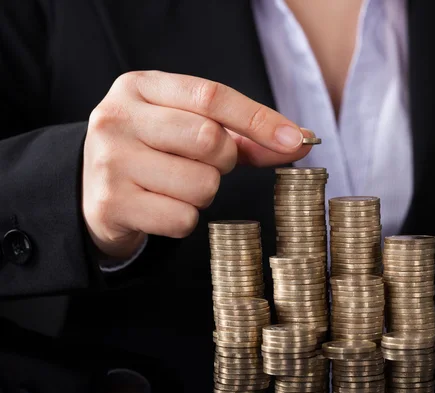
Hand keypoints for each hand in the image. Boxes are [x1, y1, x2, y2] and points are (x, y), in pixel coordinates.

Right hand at [82, 70, 311, 258]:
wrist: (90, 190)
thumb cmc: (152, 152)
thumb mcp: (186, 128)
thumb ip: (243, 134)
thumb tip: (300, 141)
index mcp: (140, 87)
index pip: (212, 96)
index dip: (259, 119)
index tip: (296, 139)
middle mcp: (118, 118)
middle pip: (210, 140)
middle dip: (224, 160)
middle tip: (206, 164)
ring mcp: (111, 161)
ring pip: (202, 184)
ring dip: (204, 192)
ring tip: (176, 185)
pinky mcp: (111, 203)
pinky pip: (183, 219)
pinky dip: (185, 219)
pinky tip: (161, 207)